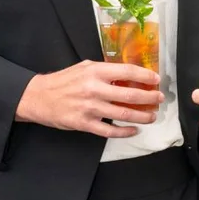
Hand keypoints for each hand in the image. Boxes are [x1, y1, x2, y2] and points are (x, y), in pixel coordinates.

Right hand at [15, 62, 162, 137]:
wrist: (38, 97)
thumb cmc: (63, 81)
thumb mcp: (84, 67)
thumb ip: (105, 71)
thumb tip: (129, 75)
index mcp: (95, 71)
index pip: (127, 72)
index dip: (145, 76)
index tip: (156, 79)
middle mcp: (94, 89)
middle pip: (131, 95)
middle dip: (150, 98)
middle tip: (159, 99)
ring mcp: (90, 108)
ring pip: (124, 114)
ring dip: (143, 116)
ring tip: (152, 116)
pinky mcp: (85, 124)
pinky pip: (110, 130)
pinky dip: (125, 131)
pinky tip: (134, 130)